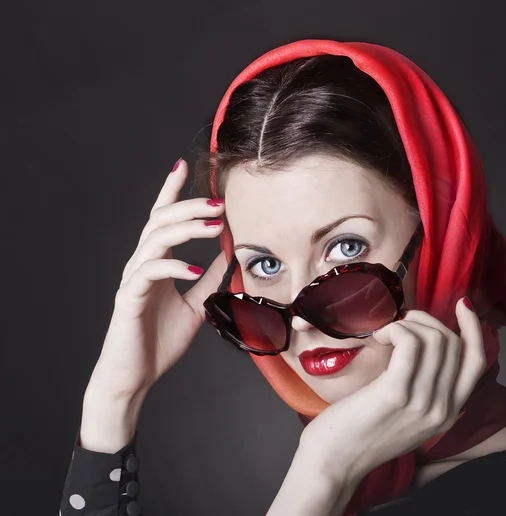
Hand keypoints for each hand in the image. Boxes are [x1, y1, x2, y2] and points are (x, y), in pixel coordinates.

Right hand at [86, 159, 227, 400]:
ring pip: (154, 240)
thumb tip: (228, 257)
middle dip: (189, 206)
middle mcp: (142, 264)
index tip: (185, 166)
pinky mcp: (128, 299)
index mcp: (157, 263)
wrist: (134, 375)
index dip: (171, 191)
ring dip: (185, 229)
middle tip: (219, 202)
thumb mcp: (195, 304)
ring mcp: (133, 280)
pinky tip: (195, 269)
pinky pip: (149, 274)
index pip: (162, 218)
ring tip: (215, 226)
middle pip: (160, 221)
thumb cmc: (159, 340)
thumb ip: (208, 279)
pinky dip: (174, 267)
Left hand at [300, 297, 485, 485]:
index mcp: (448, 413)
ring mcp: (422, 403)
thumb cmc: (361, 431)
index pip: (477, 362)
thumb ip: (423, 389)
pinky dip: (395, 329)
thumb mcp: (405, 415)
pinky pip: (409, 343)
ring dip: (408, 324)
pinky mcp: (396, 394)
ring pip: (434, 340)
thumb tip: (421, 344)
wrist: (334, 462)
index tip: (462, 305)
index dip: (473, 328)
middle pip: (453, 344)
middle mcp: (442, 409)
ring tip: (385, 332)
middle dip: (427, 320)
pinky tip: (379, 336)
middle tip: (399, 322)